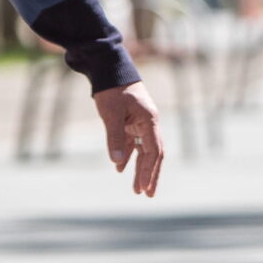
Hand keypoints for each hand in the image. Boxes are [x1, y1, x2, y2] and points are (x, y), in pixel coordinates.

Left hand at [94, 81, 164, 195]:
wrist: (109, 67)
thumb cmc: (111, 89)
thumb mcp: (111, 114)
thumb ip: (115, 138)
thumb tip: (116, 163)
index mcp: (149, 121)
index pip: (153, 152)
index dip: (148, 172)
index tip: (144, 188)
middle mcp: (149, 123)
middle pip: (154, 154)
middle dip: (150, 175)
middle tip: (147, 195)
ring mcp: (141, 122)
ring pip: (144, 150)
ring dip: (140, 169)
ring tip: (136, 188)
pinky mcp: (131, 121)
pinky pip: (133, 142)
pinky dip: (128, 155)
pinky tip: (120, 169)